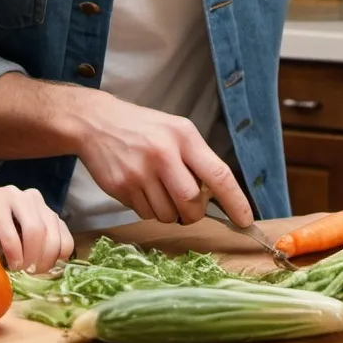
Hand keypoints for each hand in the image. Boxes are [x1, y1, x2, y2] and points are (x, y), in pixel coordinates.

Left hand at [0, 185, 72, 273]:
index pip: (8, 227)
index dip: (13, 252)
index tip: (15, 269)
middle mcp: (19, 196)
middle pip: (35, 228)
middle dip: (33, 257)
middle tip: (27, 273)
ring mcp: (38, 202)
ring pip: (52, 230)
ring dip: (48, 257)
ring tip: (37, 271)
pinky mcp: (52, 211)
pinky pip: (65, 233)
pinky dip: (62, 252)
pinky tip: (50, 263)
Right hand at [74, 91, 252, 227]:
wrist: (96, 122)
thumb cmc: (142, 128)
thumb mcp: (174, 130)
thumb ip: (195, 159)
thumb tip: (215, 199)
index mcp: (183, 135)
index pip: (218, 174)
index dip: (236, 201)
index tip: (246, 221)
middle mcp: (163, 152)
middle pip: (191, 202)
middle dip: (193, 213)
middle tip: (186, 206)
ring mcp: (140, 171)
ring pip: (167, 214)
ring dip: (169, 212)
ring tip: (157, 189)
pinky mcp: (121, 187)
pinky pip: (145, 214)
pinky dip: (148, 209)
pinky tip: (140, 188)